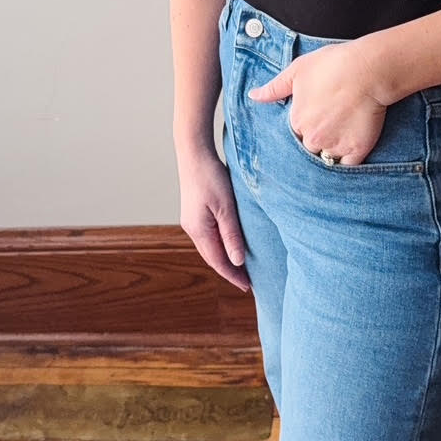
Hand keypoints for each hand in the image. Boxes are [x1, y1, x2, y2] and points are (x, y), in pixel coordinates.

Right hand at [176, 145, 250, 292]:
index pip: (218, 261)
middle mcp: (192, 228)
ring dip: (224, 258)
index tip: (248, 287)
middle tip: (247, 282)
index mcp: (199, 230)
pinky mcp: (195, 212)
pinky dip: (220, 245)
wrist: (194, 153)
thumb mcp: (226, 207)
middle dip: (229, 270)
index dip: (233, 275)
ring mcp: (192, 220)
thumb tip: (238, 261)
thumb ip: (232, 235)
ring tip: (241, 267)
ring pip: (210, 247)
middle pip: (212, 257)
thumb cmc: (211, 177)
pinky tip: (230, 245)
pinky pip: (209, 236)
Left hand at [248, 41, 389, 165]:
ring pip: (328, 159)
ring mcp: (334, 146)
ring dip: (332, 152)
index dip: (306, 126)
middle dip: (318, 140)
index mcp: (297, 121)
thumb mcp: (297, 70)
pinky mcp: (356, 150)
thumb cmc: (333, 64)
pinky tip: (352, 149)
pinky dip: (348, 162)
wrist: (368, 69)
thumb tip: (253, 95)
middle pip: (310, 148)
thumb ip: (274, 88)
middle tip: (332, 124)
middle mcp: (312, 138)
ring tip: (344, 134)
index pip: (295, 134)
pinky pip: (348, 167)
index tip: (318, 116)